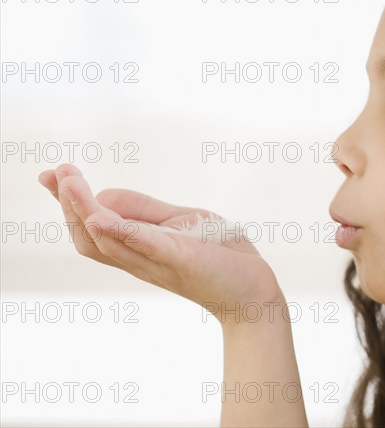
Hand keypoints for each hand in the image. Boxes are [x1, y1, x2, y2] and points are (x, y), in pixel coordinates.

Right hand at [38, 163, 282, 324]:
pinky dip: (121, 230)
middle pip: (89, 237)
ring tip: (69, 182)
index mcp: (139, 249)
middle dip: (68, 204)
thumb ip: (145, 211)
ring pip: (107, 242)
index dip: (69, 203)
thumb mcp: (180, 222)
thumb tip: (104, 194)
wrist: (254, 290)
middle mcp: (140, 260)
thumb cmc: (219, 255)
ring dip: (83, 210)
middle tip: (56, 173)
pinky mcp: (181, 259)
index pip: (94, 227)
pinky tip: (101, 215)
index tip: (52, 175)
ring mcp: (158, 262)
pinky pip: (145, 245)